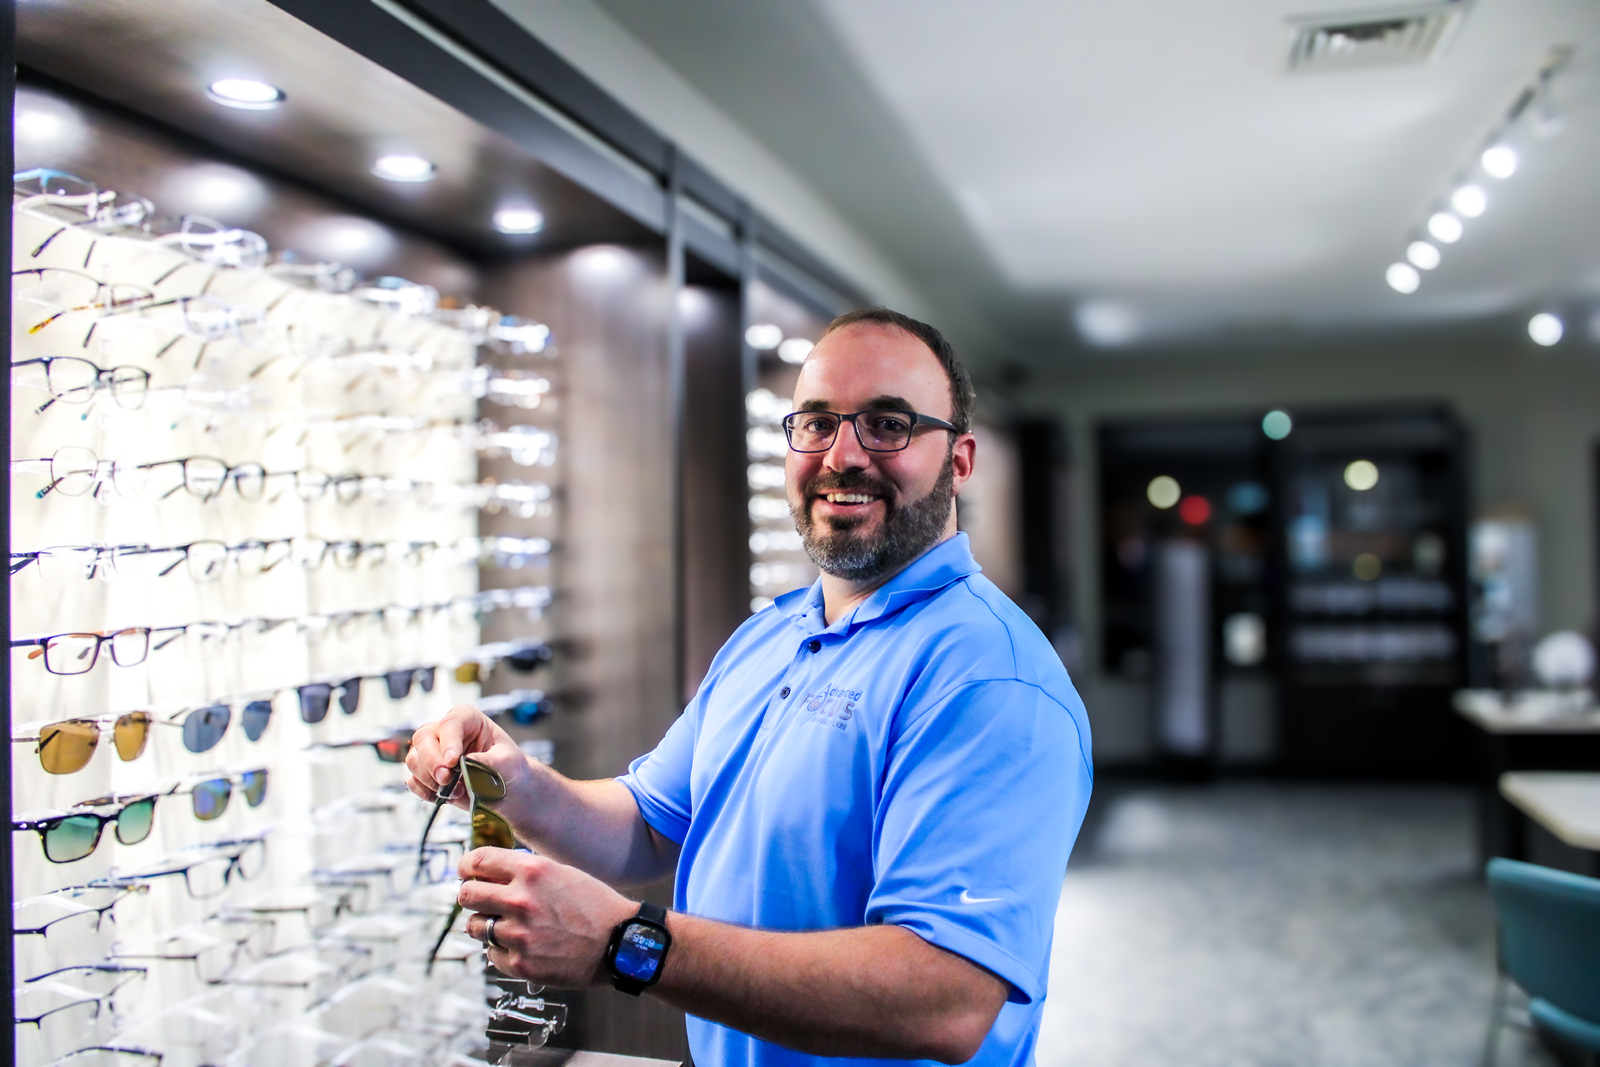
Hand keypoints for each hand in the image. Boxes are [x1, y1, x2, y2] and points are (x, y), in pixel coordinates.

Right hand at [404, 703, 522, 807]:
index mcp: (469, 719)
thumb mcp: (508, 762)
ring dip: (430, 779)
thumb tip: (466, 762)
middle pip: (423, 738)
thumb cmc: (511, 768)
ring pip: (414, 760)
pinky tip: (443, 796)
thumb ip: (489, 761)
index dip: (448, 741)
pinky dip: (424, 791)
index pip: (451, 722)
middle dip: (432, 762)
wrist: (510, 792)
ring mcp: (434, 753)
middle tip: (447, 779)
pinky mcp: (428, 774)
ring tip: (456, 791)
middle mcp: (447, 733)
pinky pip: (413, 780)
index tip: (453, 761)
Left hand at [458, 847, 640, 987]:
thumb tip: (490, 872)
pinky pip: (491, 953)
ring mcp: (518, 934)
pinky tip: (521, 945)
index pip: (478, 861)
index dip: (467, 866)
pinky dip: (501, 949)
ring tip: (504, 925)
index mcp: (531, 871)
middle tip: (479, 899)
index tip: (467, 871)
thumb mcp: (562, 873)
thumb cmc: (594, 906)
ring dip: (484, 924)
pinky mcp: (520, 963)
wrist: (619, 943)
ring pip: (475, 926)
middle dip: (471, 895)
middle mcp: (520, 900)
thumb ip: (525, 871)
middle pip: (467, 894)